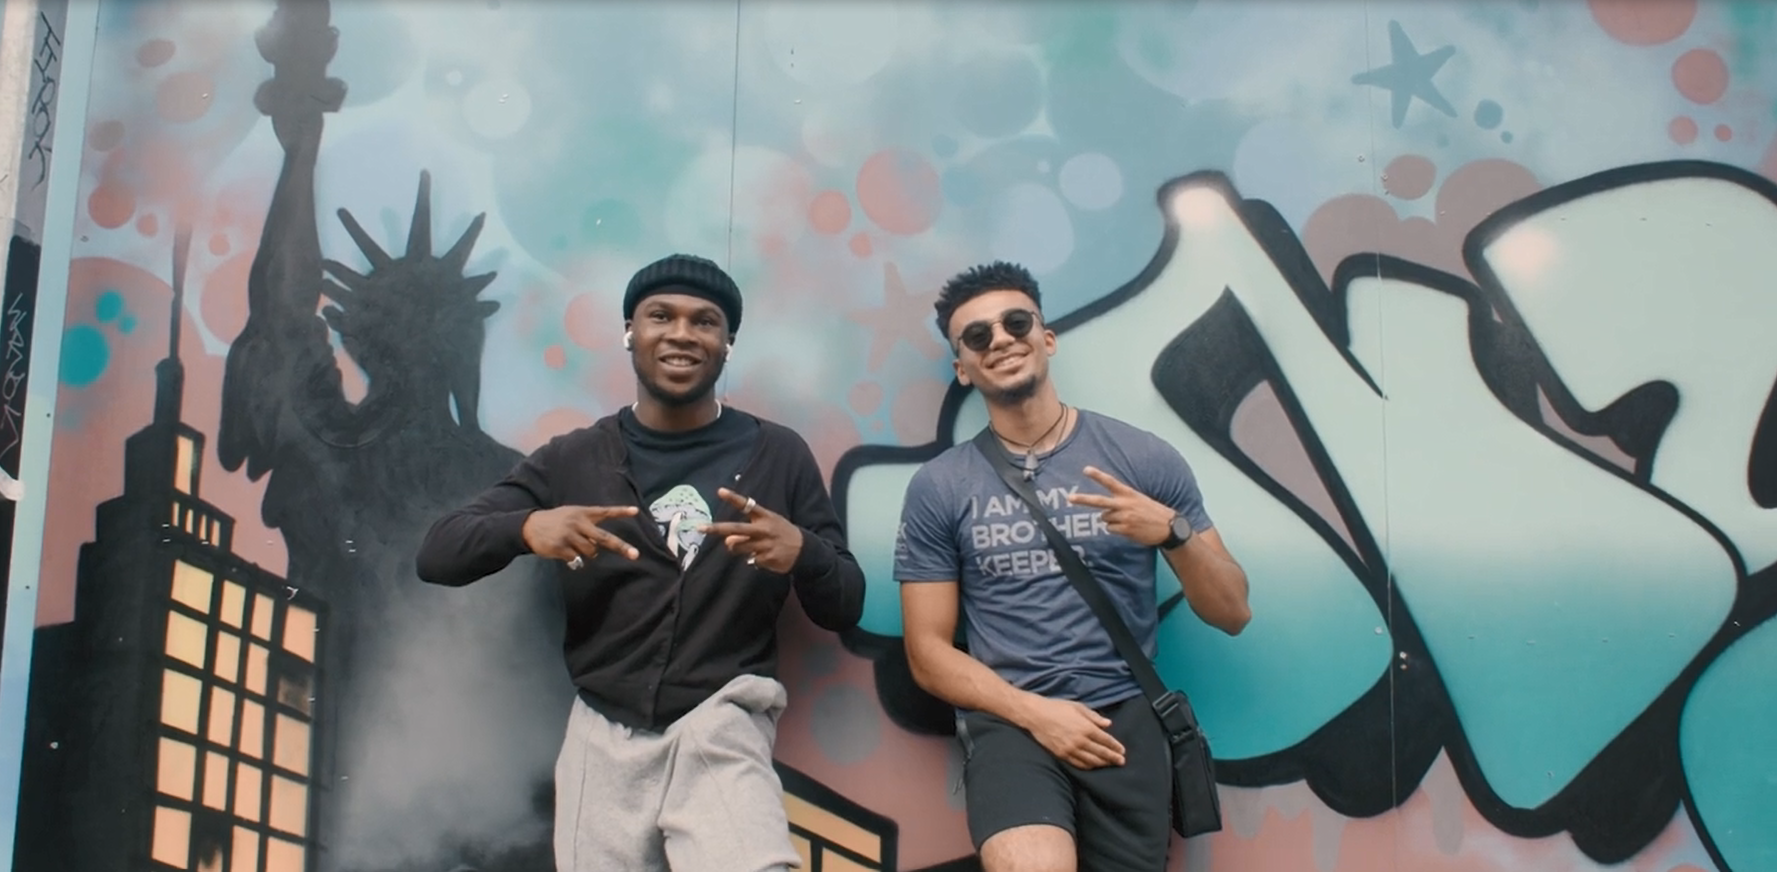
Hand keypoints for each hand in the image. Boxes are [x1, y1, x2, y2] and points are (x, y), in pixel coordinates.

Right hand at [523, 505, 640, 564]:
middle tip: (635, 555)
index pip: (605, 511)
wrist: (529, 526)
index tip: (636, 511)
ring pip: (591, 552)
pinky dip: (574, 559)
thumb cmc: (555, 521)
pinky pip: (576, 559)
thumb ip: (587, 525)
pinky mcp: (561, 547)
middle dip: (621, 547)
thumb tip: (598, 545)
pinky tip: (564, 552)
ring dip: (587, 553)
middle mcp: (579, 523)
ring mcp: (570, 535)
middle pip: (604, 537)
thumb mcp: (571, 514)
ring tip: (574, 546)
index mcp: (583, 513)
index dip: (621, 511)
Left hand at [698, 488, 804, 572]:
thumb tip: (727, 542)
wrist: (805, 550)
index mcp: (766, 517)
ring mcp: (765, 544)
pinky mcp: (766, 558)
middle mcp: (764, 529)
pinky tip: (765, 556)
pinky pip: (749, 560)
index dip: (733, 498)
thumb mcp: (769, 525)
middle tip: (700, 528)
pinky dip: (752, 559)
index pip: (747, 505)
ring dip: (735, 548)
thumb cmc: (781, 534)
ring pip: (738, 547)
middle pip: (736, 529)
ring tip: (748, 546)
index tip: (720, 491)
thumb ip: (746, 531)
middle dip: (717, 528)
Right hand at [1017, 695, 1126, 769]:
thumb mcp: (1078, 707)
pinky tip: (1093, 766)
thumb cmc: (1057, 708)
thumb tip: (1108, 724)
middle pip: (1101, 753)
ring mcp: (1071, 749)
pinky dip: (1088, 766)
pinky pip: (1078, 764)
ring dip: (1102, 764)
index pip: (1106, 740)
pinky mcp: (1062, 755)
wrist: (1036, 715)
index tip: (1122, 751)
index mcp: (1086, 727)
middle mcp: (1080, 741)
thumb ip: (1094, 717)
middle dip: (1113, 758)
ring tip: (1109, 765)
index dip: (1115, 746)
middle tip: (1121, 762)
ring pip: (1091, 761)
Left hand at [1066, 466, 1174, 546]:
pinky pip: (1110, 529)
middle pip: (1099, 501)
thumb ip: (1122, 501)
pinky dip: (1116, 529)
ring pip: (1104, 518)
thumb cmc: (1153, 512)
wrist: (1168, 527)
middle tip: (1070, 497)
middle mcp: (1124, 504)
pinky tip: (1128, 528)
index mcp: (1129, 493)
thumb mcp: (1139, 499)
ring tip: (1126, 520)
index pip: (1110, 482)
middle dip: (1083, 499)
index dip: (1097, 475)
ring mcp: (1124, 517)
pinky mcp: (1125, 529)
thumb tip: (1104, 511)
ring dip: (1110, 520)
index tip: (1085, 469)